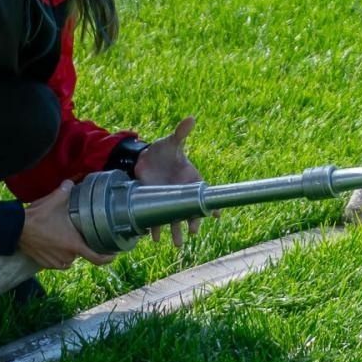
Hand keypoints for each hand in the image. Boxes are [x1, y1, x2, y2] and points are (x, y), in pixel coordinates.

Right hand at [18, 181, 116, 269]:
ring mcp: (56, 262)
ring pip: (68, 258)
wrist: (16, 229)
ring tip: (62, 237)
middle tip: (75, 233)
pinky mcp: (45, 264)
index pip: (98, 258)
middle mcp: (67, 257)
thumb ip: (66, 190)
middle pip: (80, 253)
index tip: (113, 254)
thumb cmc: (37, 217)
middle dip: (79, 243)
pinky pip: (57, 261)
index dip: (108, 258)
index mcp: (74, 244)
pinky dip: (56, 254)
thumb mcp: (54, 200)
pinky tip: (52, 243)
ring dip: (68, 250)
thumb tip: (70, 182)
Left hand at [133, 115, 208, 246]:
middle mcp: (181, 194)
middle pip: (189, 211)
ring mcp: (168, 201)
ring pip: (174, 219)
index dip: (209, 205)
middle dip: (191, 222)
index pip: (202, 194)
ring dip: (174, 231)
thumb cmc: (164, 150)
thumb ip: (181, 133)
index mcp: (191, 179)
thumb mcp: (172, 142)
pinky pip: (156, 218)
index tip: (215, 215)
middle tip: (192, 233)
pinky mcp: (153, 203)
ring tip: (174, 243)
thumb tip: (190, 118)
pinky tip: (153, 236)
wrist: (146, 158)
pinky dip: (155, 228)